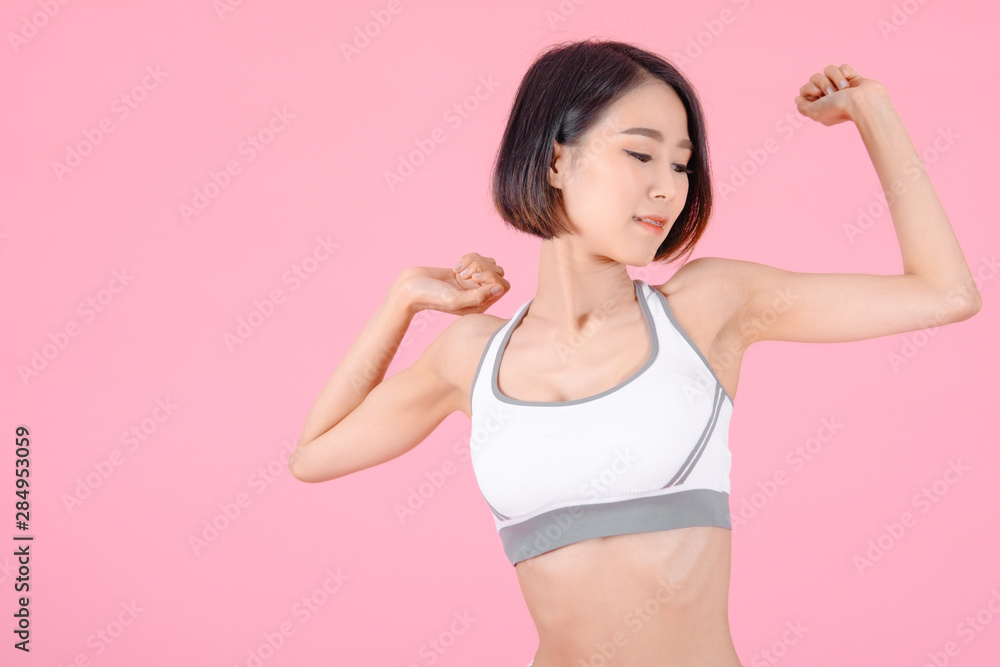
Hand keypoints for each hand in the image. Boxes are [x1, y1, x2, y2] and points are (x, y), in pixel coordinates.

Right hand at [394, 252, 508, 315]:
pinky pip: (479, 258)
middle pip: (498, 272)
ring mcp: (473, 283)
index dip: (491, 277)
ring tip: (458, 270)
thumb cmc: (431, 297)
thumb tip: (500, 288)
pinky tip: (456, 266)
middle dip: (482, 267)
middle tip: (463, 273)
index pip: (503, 285)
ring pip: (490, 263)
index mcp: (481, 305)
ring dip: (474, 261)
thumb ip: (479, 296)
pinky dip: (469, 258)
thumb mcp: (455, 299)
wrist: (411, 287)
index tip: (471, 278)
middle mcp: (480, 295)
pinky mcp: (466, 272)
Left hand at [794, 63, 885, 125]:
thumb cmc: (838, 109)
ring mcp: (842, 87)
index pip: (805, 90)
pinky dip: (845, 71)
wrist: (863, 103)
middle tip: (831, 93)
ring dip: (835, 77)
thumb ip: (802, 107)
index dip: (808, 88)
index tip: (817, 93)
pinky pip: (843, 67)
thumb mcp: (813, 113)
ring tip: (844, 88)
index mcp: (820, 106)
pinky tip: (849, 78)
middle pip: (815, 77)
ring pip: (829, 70)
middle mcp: (830, 97)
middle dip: (823, 83)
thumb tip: (797, 99)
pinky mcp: (854, 78)